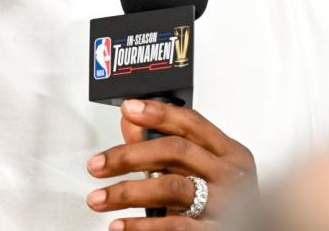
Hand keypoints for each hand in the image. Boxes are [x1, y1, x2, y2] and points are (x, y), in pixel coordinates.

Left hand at [86, 99, 258, 228]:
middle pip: (175, 151)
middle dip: (129, 155)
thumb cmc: (222, 203)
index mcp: (230, 154)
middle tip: (98, 164)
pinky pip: (173, 225)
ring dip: (126, 192)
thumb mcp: (201, 171)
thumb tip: (131, 122)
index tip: (129, 109)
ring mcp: (225, 204)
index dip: (158, 112)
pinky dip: (141, 226)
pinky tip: (121, 225)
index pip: (191, 123)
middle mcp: (230, 175)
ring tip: (99, 198)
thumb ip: (167, 147)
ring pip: (171, 187)